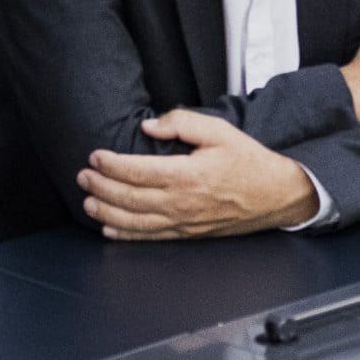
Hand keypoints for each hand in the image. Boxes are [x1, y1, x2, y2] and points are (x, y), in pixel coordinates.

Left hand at [78, 110, 317, 239]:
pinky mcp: (188, 233)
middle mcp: (182, 203)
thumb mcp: (219, 131)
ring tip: (88, 201)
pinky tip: (110, 228)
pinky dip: (126, 234)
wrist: (276, 195)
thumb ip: (182, 123)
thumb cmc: (249, 162)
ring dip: (106, 211)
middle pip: (129, 197)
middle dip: (101, 187)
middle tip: (83, 176)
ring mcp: (184, 222)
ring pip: (135, 221)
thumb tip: (150, 127)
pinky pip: (150, 236)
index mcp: (188, 175)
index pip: (137, 171)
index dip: (111, 165)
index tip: (95, 157)